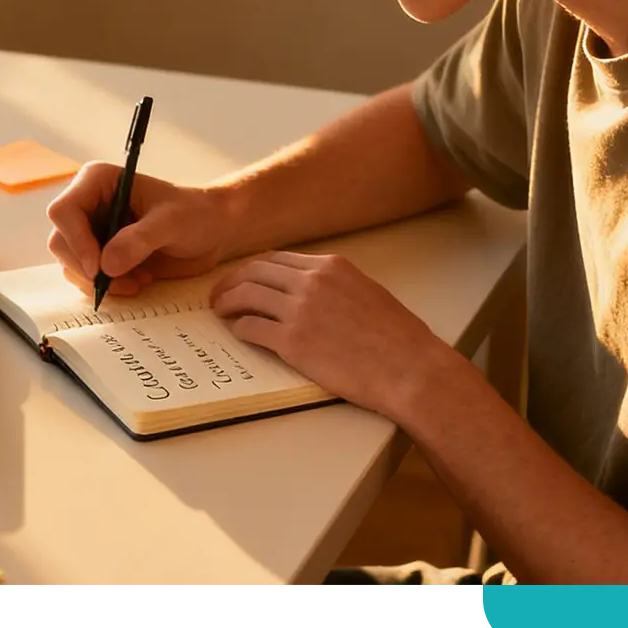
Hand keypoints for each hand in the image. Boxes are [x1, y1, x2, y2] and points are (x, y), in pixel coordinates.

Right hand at [45, 163, 232, 297]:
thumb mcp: (172, 222)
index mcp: (98, 182)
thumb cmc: (194, 214)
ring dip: (100, 282)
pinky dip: (108, 287)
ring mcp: (92, 232)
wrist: (211, 232)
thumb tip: (106, 265)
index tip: (98, 267)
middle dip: (87, 268)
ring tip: (137, 281)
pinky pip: (86, 278)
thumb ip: (140, 240)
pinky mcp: (100, 255)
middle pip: (60, 242)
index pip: (64, 211)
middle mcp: (88, 206)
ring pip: (70, 264)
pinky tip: (137, 282)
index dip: (75, 241)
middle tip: (120, 281)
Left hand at [208, 251, 443, 418]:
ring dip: (227, 302)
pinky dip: (239, 328)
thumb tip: (312, 293)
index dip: (255, 269)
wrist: (408, 367)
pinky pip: (252, 328)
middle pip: (255, 271)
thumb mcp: (367, 292)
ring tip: (219, 311)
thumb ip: (336, 286)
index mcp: (331, 266)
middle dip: (232, 280)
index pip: (277, 259)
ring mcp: (299, 310)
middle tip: (219, 294)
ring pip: (246, 295)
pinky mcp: (292, 342)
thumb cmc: (398, 338)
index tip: (244, 278)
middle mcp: (311, 281)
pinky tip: (238, 333)